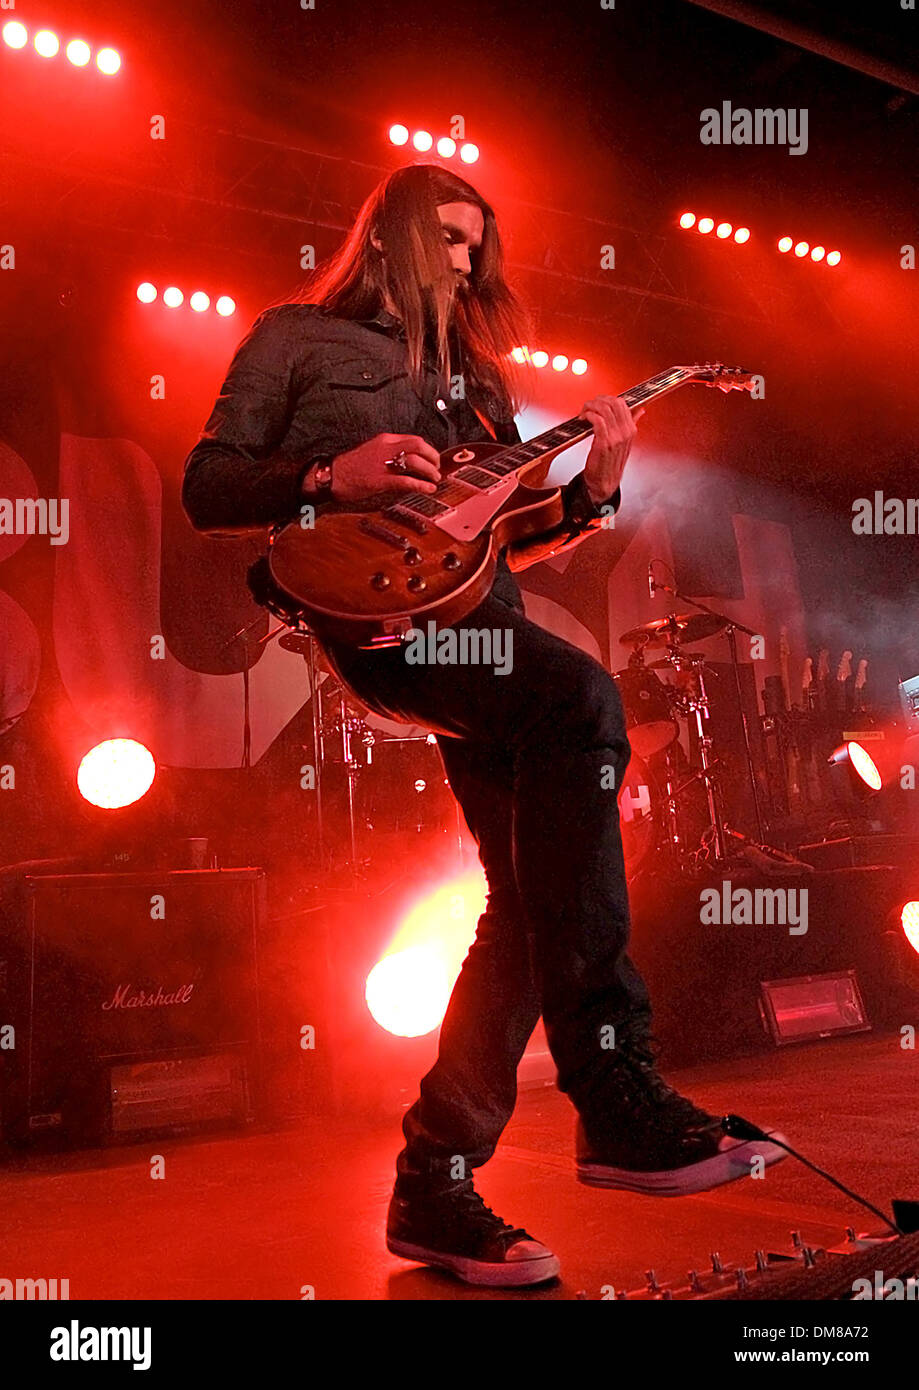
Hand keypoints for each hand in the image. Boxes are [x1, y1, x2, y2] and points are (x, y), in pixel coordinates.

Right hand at [305, 433, 441, 502]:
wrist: (331, 476)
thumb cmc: (350, 467)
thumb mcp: (372, 451)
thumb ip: (389, 453)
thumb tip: (407, 461)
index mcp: (385, 440)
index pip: (414, 440)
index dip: (428, 450)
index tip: (433, 459)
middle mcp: (386, 448)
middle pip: (418, 446)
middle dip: (433, 457)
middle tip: (437, 468)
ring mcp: (383, 464)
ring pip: (414, 461)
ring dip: (429, 471)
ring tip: (435, 479)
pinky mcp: (380, 480)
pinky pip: (406, 480)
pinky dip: (420, 485)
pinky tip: (428, 489)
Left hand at [581, 395, 643, 505]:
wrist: (604, 483)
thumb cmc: (610, 462)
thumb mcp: (625, 442)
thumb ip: (632, 424)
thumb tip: (640, 410)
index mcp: (631, 430)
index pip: (622, 403)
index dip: (606, 399)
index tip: (596, 404)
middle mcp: (625, 432)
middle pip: (613, 403)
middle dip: (597, 400)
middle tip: (588, 407)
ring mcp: (616, 438)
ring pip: (604, 409)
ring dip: (590, 407)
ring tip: (584, 413)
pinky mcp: (604, 443)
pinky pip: (597, 420)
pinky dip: (588, 416)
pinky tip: (583, 419)